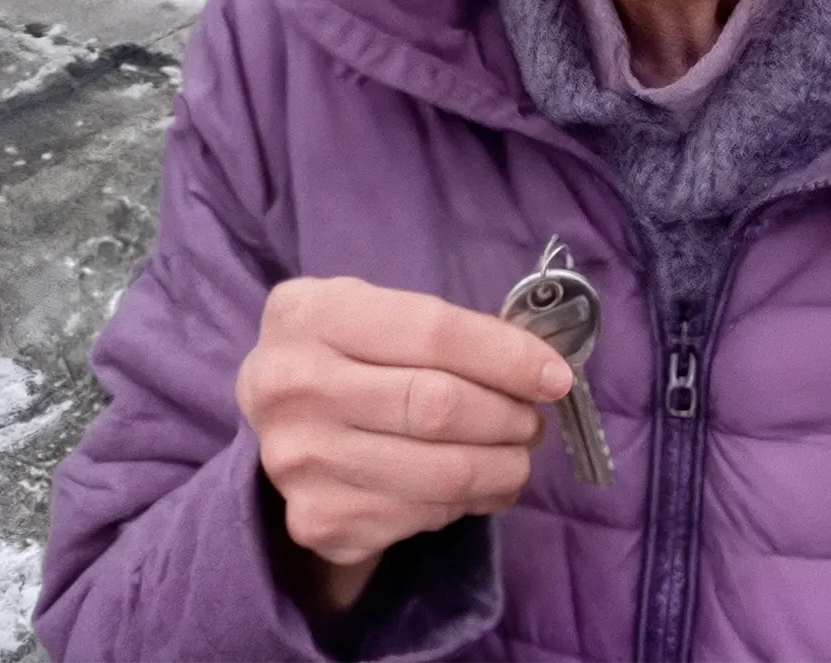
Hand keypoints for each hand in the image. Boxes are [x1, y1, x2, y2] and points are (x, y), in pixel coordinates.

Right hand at [236, 276, 573, 570]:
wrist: (275, 416)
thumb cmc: (344, 349)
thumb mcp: (375, 311)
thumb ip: (443, 330)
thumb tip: (541, 369)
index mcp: (310, 313)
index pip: (433, 332)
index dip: (507, 356)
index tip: (555, 376)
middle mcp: (292, 385)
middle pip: (437, 406)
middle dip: (509, 415)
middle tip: (533, 419)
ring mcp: (300, 460)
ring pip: (441, 472)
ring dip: (503, 466)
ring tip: (518, 454)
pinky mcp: (318, 520)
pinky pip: (424, 515)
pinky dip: (470, 501)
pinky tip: (478, 483)